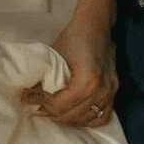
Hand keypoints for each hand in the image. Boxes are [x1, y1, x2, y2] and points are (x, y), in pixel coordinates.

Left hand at [22, 13, 118, 127]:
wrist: (95, 24)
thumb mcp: (55, 57)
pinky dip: (88, 119)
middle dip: (52, 113)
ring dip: (69, 118)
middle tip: (38, 107)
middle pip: (72, 115)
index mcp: (87, 82)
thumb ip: (45, 79)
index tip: (30, 100)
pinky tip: (74, 114)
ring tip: (54, 111)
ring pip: (87, 119)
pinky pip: (102, 115)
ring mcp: (110, 91)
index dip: (43, 105)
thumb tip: (29, 95)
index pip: (61, 106)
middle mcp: (102, 90)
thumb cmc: (74, 37)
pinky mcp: (114, 90)